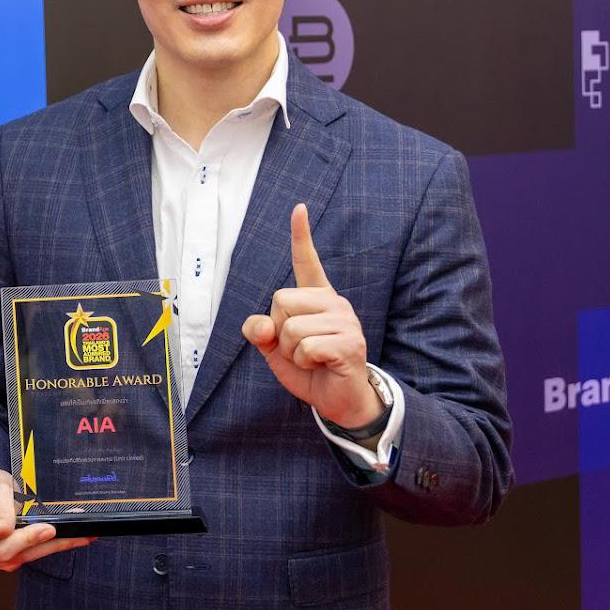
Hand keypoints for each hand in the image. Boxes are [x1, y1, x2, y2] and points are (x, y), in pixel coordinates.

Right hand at [0, 466, 93, 571]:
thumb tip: (1, 531)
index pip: (0, 546)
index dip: (26, 540)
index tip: (48, 529)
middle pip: (14, 556)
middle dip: (47, 545)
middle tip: (76, 535)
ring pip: (24, 558)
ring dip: (51, 548)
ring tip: (78, 537)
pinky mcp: (1, 561)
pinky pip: (25, 557)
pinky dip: (45, 548)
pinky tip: (65, 540)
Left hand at [241, 203, 383, 429]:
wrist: (338, 401)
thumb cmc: (308, 369)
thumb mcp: (274, 348)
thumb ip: (260, 331)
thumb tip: (261, 325)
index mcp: (316, 298)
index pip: (306, 262)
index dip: (301, 236)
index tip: (298, 208)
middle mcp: (333, 302)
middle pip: (280, 300)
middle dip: (279, 330)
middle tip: (300, 348)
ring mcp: (345, 321)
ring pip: (291, 327)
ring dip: (292, 351)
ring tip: (312, 359)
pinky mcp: (349, 342)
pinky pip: (306, 347)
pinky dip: (304, 362)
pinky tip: (321, 366)